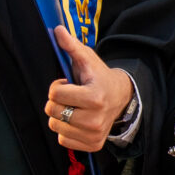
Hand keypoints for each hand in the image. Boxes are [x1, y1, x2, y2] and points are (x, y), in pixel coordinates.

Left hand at [45, 26, 134, 152]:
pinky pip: (63, 141)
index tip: (69, 84)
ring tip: (74, 108)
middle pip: (52, 111)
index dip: (57, 86)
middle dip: (56, 101)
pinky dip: (65, 131)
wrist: (121, 97)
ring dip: (60, 117)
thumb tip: (57, 29)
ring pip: (55, 127)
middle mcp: (95, 119)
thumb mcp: (87, 59)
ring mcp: (95, 134)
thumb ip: (71, 46)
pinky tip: (77, 121)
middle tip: (71, 96)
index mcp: (94, 96)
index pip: (54, 94)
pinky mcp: (93, 145)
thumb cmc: (99, 77)